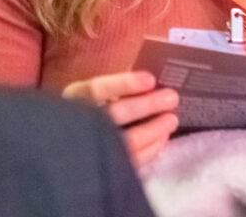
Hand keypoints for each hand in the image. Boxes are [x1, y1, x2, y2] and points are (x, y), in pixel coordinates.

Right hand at [62, 71, 178, 166]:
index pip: (96, 89)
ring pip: (126, 141)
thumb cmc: (90, 110)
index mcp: (74, 98)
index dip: (124, 84)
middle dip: (147, 105)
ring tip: (172, 119)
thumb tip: (151, 78)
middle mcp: (77, 123)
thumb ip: (116, 87)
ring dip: (154, 129)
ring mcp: (90, 148)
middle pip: (115, 114)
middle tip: (172, 98)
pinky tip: (163, 137)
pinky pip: (132, 160)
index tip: (150, 79)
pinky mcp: (104, 168)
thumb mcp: (94, 94)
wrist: (73, 150)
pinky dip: (151, 148)